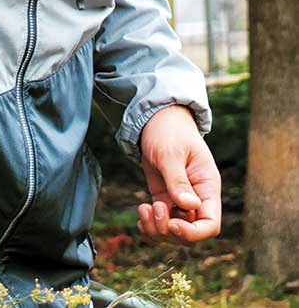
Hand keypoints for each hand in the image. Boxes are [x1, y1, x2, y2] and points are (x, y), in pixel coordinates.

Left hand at [137, 104, 220, 241]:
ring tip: (142, 209)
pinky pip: (161, 220)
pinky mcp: (165, 196)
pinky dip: (150, 224)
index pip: (210, 224)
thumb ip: (178, 179)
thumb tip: (190, 206)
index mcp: (207, 186)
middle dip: (170, 230)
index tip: (172, 224)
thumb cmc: (168, 131)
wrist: (157, 118)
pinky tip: (140, 214)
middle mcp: (197, 197)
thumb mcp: (170, 153)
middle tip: (151, 208)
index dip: (193, 232)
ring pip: (174, 230)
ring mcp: (180, 199)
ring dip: (157, 229)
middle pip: (191, 233)